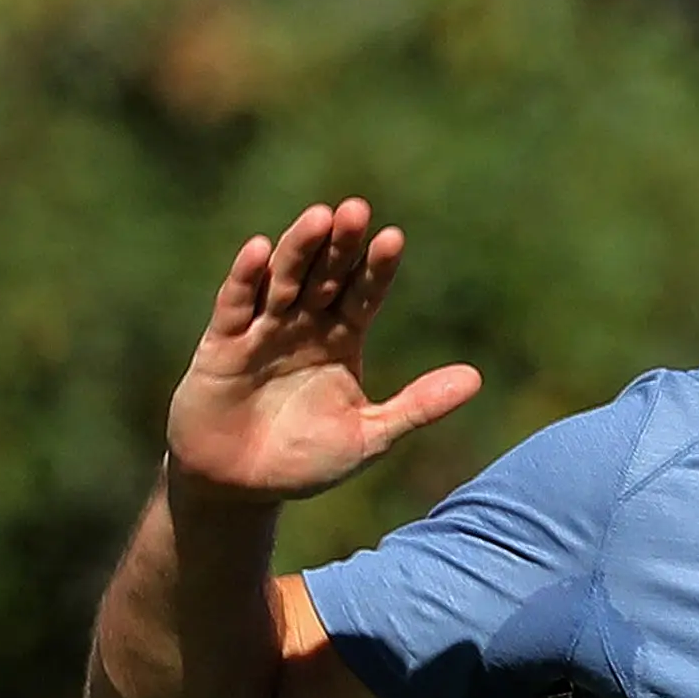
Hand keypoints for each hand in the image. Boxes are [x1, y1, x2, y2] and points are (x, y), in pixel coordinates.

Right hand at [165, 199, 479, 504]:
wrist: (241, 488)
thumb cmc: (306, 460)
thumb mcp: (370, 436)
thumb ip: (418, 406)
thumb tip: (477, 379)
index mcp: (341, 339)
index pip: (364, 294)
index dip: (377, 268)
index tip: (393, 238)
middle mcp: (303, 326)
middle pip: (325, 275)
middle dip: (341, 245)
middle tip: (357, 209)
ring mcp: (261, 332)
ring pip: (282, 280)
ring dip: (298, 249)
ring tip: (319, 218)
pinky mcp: (221, 346)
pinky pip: (234, 306)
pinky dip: (245, 278)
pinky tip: (258, 249)